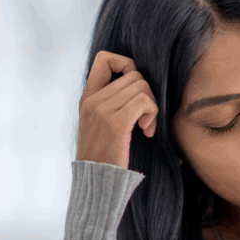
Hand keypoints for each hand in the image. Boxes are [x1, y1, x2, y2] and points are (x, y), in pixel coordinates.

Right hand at [77, 51, 158, 168]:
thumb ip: (111, 104)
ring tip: (146, 126)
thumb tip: (138, 86)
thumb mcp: (100, 125)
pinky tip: (147, 131)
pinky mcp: (115, 122)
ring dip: (152, 105)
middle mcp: (92, 100)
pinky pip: (144, 101)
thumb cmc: (104, 156)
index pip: (104, 58)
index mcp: (87, 97)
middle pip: (134, 74)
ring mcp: (102, 110)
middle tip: (146, 117)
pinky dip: (152, 113)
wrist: (97, 181)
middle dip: (147, 93)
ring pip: (141, 85)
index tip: (135, 89)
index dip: (127, 64)